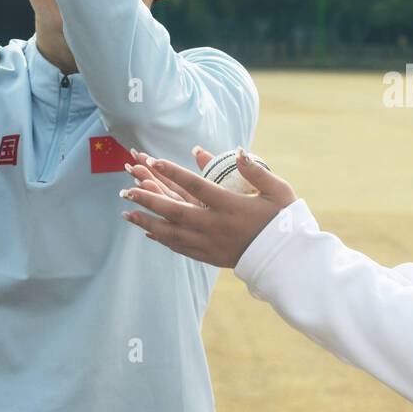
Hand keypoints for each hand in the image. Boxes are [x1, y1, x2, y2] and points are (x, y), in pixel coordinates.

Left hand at [120, 147, 297, 268]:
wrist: (286, 259)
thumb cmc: (284, 221)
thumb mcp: (278, 191)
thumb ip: (256, 171)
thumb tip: (237, 151)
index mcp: (231, 206)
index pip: (196, 185)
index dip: (173, 172)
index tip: (153, 161)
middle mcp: (216, 226)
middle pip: (175, 211)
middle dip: (149, 199)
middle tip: (127, 190)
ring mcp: (210, 244)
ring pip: (172, 232)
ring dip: (148, 221)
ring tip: (127, 212)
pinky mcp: (209, 256)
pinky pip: (180, 247)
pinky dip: (162, 239)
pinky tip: (148, 232)